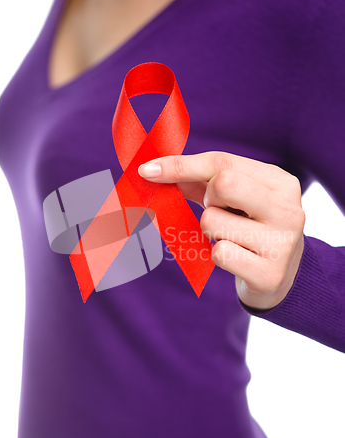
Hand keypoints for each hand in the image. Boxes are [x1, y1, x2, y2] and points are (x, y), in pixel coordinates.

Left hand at [138, 151, 304, 309]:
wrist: (281, 276)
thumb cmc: (250, 227)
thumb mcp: (234, 198)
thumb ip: (199, 180)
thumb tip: (153, 171)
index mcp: (281, 182)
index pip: (222, 162)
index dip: (180, 165)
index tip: (147, 170)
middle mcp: (288, 209)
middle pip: (222, 183)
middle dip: (207, 199)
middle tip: (219, 212)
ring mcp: (282, 243)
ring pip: (212, 221)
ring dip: (210, 231)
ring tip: (232, 238)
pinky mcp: (269, 274)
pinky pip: (219, 253)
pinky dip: (218, 255)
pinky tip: (237, 258)